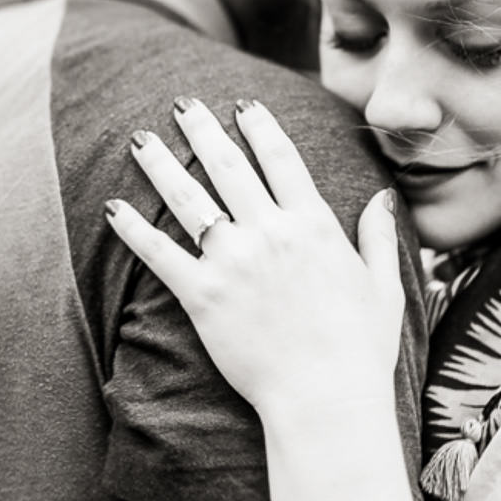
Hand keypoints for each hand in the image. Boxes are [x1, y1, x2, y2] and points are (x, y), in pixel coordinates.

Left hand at [106, 99, 404, 419]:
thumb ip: (380, 237)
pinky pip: (159, 253)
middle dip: (203, 130)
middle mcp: (271, 233)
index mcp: (316, 226)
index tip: (244, 105)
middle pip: (229, 167)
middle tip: (184, 104)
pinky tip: (115, 207)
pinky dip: (134, 228)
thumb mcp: (385, 286)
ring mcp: (234, 262)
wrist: (325, 396)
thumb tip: (380, 198)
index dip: (261, 127)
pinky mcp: (201, 295)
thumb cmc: (361, 348)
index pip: (282, 160)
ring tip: (141, 139)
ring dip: (161, 165)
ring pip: (188, 199)